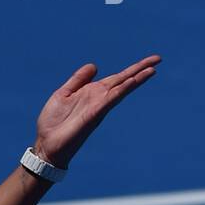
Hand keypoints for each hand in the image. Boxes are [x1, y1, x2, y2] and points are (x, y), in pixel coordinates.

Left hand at [33, 54, 161, 168]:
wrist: (46, 145)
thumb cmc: (53, 123)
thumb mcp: (63, 94)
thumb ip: (78, 80)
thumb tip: (94, 66)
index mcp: (93, 92)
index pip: (117, 78)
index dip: (133, 69)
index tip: (150, 61)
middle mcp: (99, 99)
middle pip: (124, 81)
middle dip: (141, 70)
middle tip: (159, 59)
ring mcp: (98, 107)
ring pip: (121, 89)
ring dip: (136, 79)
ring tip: (152, 69)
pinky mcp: (94, 115)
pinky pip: (110, 99)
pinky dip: (122, 90)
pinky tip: (131, 81)